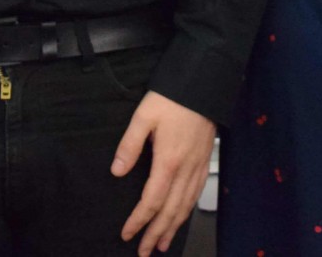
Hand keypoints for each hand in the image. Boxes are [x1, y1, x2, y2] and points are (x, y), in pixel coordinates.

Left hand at [112, 90, 213, 255]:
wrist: (204, 82)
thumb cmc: (173, 96)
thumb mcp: (144, 115)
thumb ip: (129, 145)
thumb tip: (117, 171)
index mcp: (168, 160)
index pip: (152, 200)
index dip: (139, 221)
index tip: (127, 234)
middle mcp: (185, 169)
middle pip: (170, 211)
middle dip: (155, 234)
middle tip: (144, 252)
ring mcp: (198, 166)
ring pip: (185, 206)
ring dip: (173, 228)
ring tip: (162, 244)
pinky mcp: (204, 160)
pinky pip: (196, 194)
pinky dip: (187, 211)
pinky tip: (181, 217)